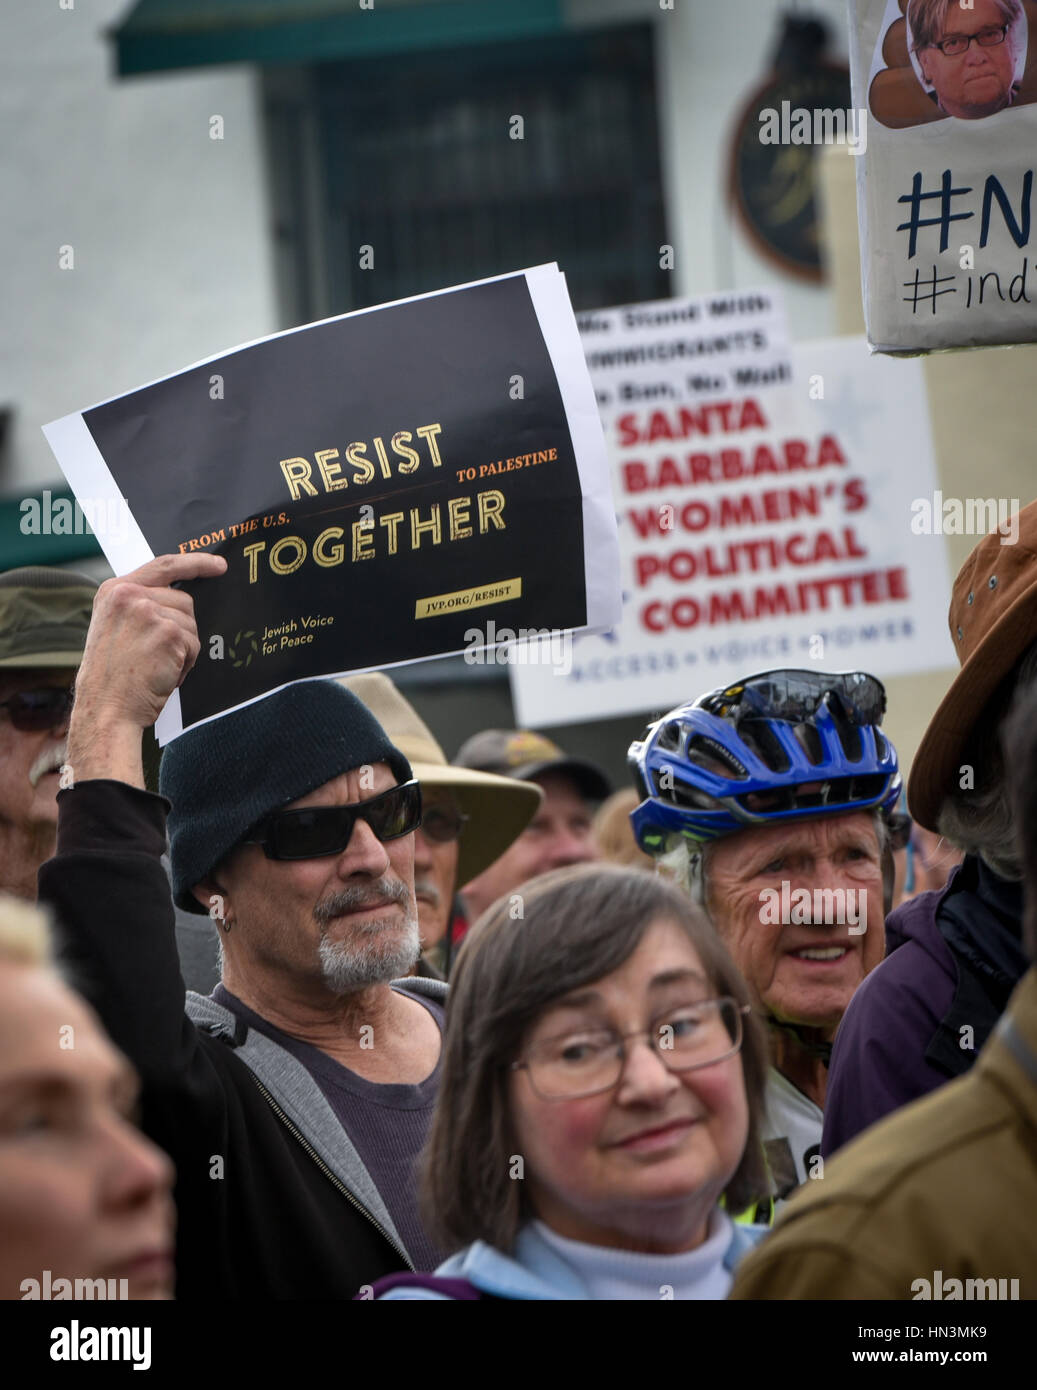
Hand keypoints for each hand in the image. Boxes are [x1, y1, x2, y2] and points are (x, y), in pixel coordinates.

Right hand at [68, 553, 225, 786]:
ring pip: (191, 623)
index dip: (195, 563)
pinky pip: (194, 644)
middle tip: (158, 655)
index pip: (163, 565)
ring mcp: (149, 611)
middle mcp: (129, 595)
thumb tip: (178, 599)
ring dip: (183, 648)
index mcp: (114, 590)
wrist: (107, 707)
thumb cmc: (112, 677)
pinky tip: (164, 674)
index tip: (217, 565)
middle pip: (183, 600)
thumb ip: (138, 606)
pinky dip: (186, 663)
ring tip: (157, 666)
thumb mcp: (114, 627)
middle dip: (182, 629)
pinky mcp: (168, 632)